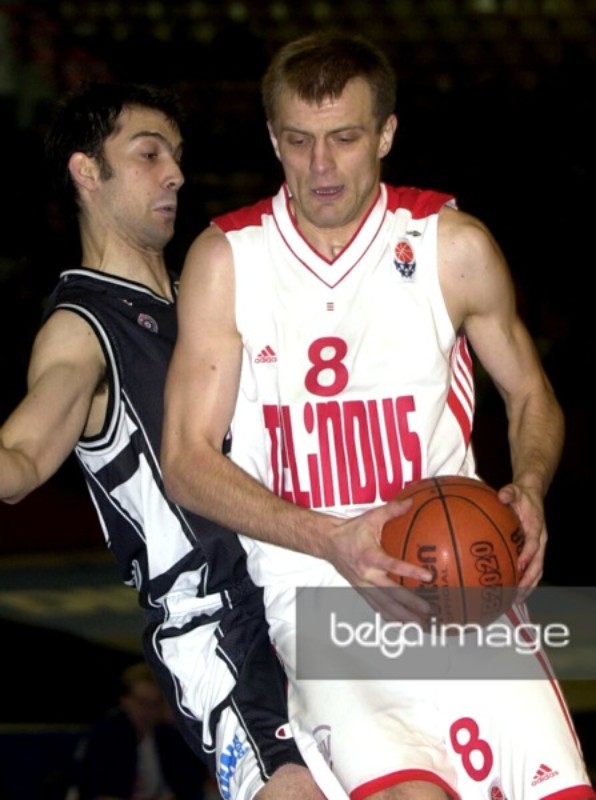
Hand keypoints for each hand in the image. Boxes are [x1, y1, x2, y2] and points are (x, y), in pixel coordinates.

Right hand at [321, 499, 433, 623]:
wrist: (327, 543)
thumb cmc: (351, 530)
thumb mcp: (370, 517)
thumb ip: (391, 510)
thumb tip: (411, 502)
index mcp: (370, 556)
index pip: (392, 566)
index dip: (410, 571)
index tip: (429, 576)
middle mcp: (366, 575)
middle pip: (391, 593)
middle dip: (410, 604)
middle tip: (428, 610)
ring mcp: (363, 586)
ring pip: (384, 605)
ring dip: (402, 616)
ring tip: (419, 625)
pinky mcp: (361, 591)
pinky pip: (377, 606)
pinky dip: (389, 616)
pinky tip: (402, 624)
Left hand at [498, 482, 545, 597]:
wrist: (532, 495)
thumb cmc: (521, 495)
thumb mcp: (514, 490)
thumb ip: (509, 493)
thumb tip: (502, 495)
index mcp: (537, 527)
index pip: (534, 544)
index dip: (528, 555)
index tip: (519, 565)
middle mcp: (540, 540)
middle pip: (538, 564)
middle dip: (528, 580)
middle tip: (516, 593)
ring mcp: (538, 548)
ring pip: (537, 571)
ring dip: (528, 586)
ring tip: (515, 600)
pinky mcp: (533, 552)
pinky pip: (531, 570)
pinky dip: (525, 582)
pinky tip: (513, 592)